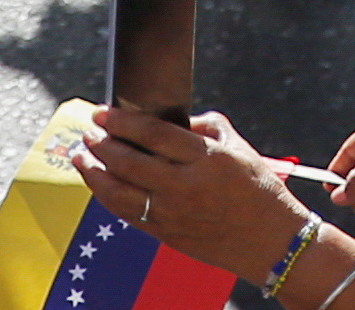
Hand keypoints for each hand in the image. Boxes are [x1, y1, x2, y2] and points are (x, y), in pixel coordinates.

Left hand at [79, 102, 309, 282]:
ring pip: (119, 194)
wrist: (271, 241)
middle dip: (101, 145)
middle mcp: (185, 187)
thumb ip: (204, 126)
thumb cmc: (259, 190)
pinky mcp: (167, 236)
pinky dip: (109, 199)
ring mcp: (173, 215)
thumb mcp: (238, 146)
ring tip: (82, 158)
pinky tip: (101, 185)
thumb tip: (172, 119)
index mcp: (206, 158)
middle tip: (88, 132)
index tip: (102, 113)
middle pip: (128, 163)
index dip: (122, 121)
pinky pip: (128, 215)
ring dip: (94, 174)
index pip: (153, 134)